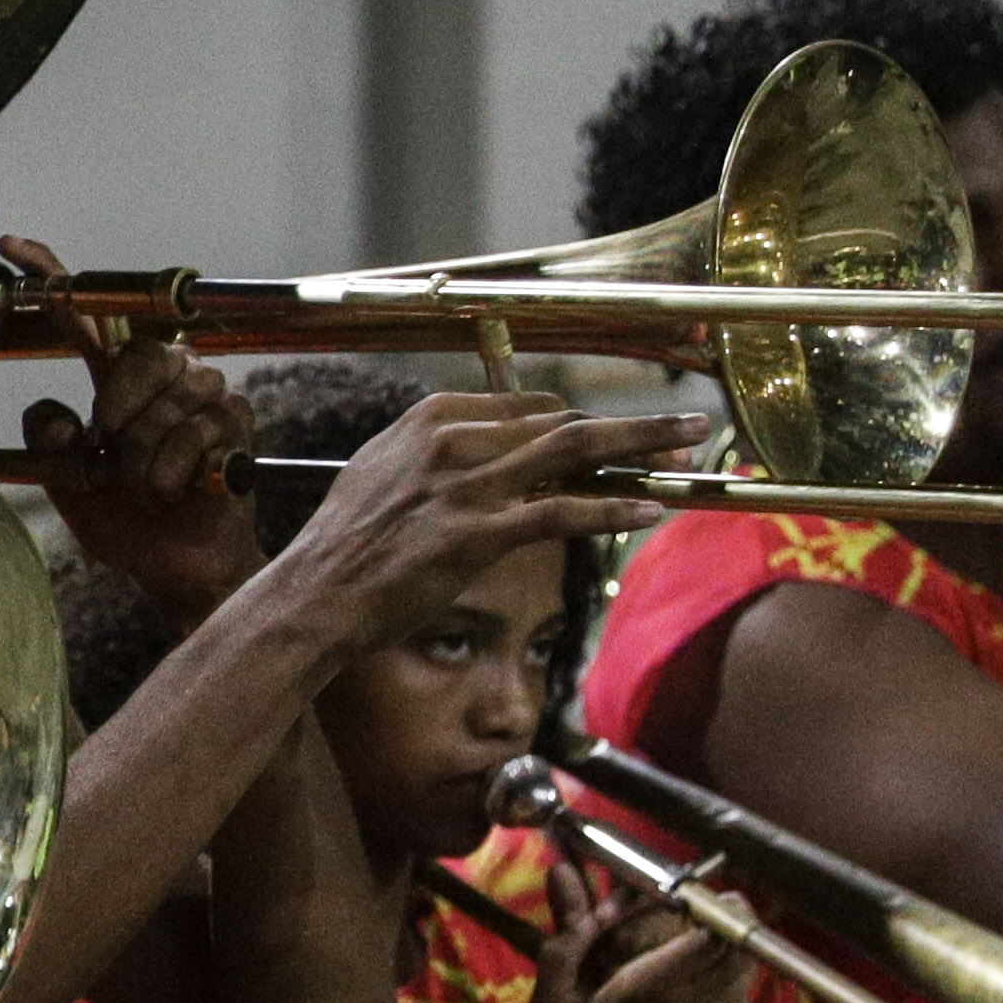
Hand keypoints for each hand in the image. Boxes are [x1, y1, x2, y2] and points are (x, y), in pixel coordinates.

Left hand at [14, 269, 261, 613]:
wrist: (176, 566)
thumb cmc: (126, 521)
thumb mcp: (69, 481)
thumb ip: (50, 441)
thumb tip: (52, 408)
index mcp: (118, 380)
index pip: (87, 318)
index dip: (52, 278)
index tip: (13, 247)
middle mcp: (165, 375)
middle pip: (138, 355)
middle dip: (120, 409)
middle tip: (114, 450)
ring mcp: (205, 393)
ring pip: (167, 400)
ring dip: (145, 457)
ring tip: (146, 487)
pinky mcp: (236, 418)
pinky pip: (197, 429)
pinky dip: (174, 469)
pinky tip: (174, 490)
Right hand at [259, 393, 650, 641]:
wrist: (314, 595)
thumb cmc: (344, 545)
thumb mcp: (381, 475)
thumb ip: (434, 456)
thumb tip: (480, 453)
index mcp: (431, 420)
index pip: (529, 407)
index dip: (582, 418)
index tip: (615, 431)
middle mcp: (453, 442)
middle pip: (563, 421)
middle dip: (631, 425)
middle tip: (685, 424)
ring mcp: (466, 487)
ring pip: (574, 455)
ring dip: (641, 449)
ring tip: (688, 450)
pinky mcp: (476, 534)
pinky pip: (559, 514)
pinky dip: (608, 511)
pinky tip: (645, 511)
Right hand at [533, 857, 748, 1002]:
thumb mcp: (555, 995)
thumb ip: (568, 932)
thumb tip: (564, 868)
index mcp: (647, 992)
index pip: (710, 935)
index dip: (718, 908)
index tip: (706, 896)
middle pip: (738, 950)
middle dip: (730, 923)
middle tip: (714, 911)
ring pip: (744, 976)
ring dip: (732, 954)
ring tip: (707, 948)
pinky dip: (730, 990)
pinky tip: (702, 994)